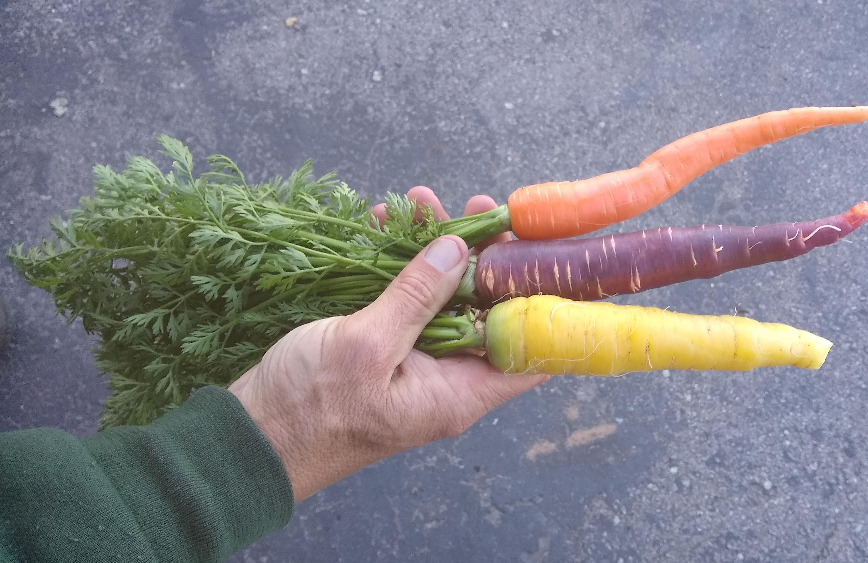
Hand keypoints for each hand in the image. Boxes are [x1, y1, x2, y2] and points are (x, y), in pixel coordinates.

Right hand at [229, 189, 548, 502]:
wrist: (247, 438)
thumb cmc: (308, 409)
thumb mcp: (365, 346)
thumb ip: (415, 297)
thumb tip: (459, 251)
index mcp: (458, 392)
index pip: (528, 351)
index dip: (543, 300)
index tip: (539, 248)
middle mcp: (445, 378)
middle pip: (484, 311)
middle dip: (480, 254)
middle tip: (474, 205)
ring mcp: (413, 361)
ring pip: (441, 297)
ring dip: (432, 247)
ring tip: (420, 198)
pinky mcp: (381, 346)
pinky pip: (402, 298)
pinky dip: (396, 260)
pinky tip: (384, 219)